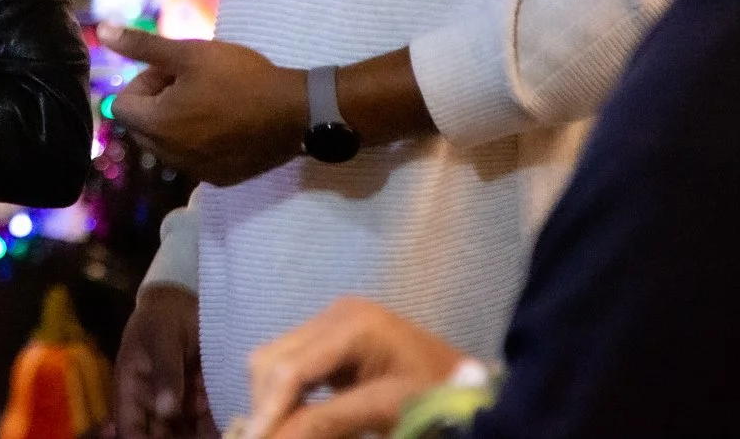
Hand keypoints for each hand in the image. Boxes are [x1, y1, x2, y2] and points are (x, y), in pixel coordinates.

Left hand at [102, 25, 305, 185]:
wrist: (295, 112)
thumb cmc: (239, 77)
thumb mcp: (189, 52)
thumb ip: (143, 45)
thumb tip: (102, 32)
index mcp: (156, 125)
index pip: (121, 105)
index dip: (143, 82)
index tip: (173, 71)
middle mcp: (169, 155)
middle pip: (142, 125)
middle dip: (158, 102)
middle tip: (193, 81)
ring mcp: (195, 171)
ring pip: (166, 143)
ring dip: (177, 121)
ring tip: (211, 99)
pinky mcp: (219, 178)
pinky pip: (193, 158)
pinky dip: (200, 141)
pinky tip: (227, 122)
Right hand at [117, 283, 214, 438]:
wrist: (185, 302)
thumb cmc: (163, 316)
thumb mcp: (162, 338)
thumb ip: (165, 372)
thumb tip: (166, 410)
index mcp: (131, 390)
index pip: (129, 429)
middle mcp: (152, 403)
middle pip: (161, 436)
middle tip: (202, 435)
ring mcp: (176, 405)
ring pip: (186, 433)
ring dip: (202, 434)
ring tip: (221, 425)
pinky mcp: (198, 402)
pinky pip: (207, 423)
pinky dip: (216, 425)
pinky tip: (232, 422)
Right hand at [244, 298, 465, 438]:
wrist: (474, 386)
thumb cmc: (437, 397)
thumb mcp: (384, 412)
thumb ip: (326, 425)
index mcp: (351, 325)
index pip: (290, 370)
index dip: (268, 412)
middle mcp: (333, 314)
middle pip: (271, 361)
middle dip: (266, 407)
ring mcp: (331, 322)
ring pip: (273, 361)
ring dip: (273, 402)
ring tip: (283, 432)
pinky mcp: (333, 338)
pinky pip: (291, 365)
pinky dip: (288, 395)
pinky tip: (297, 420)